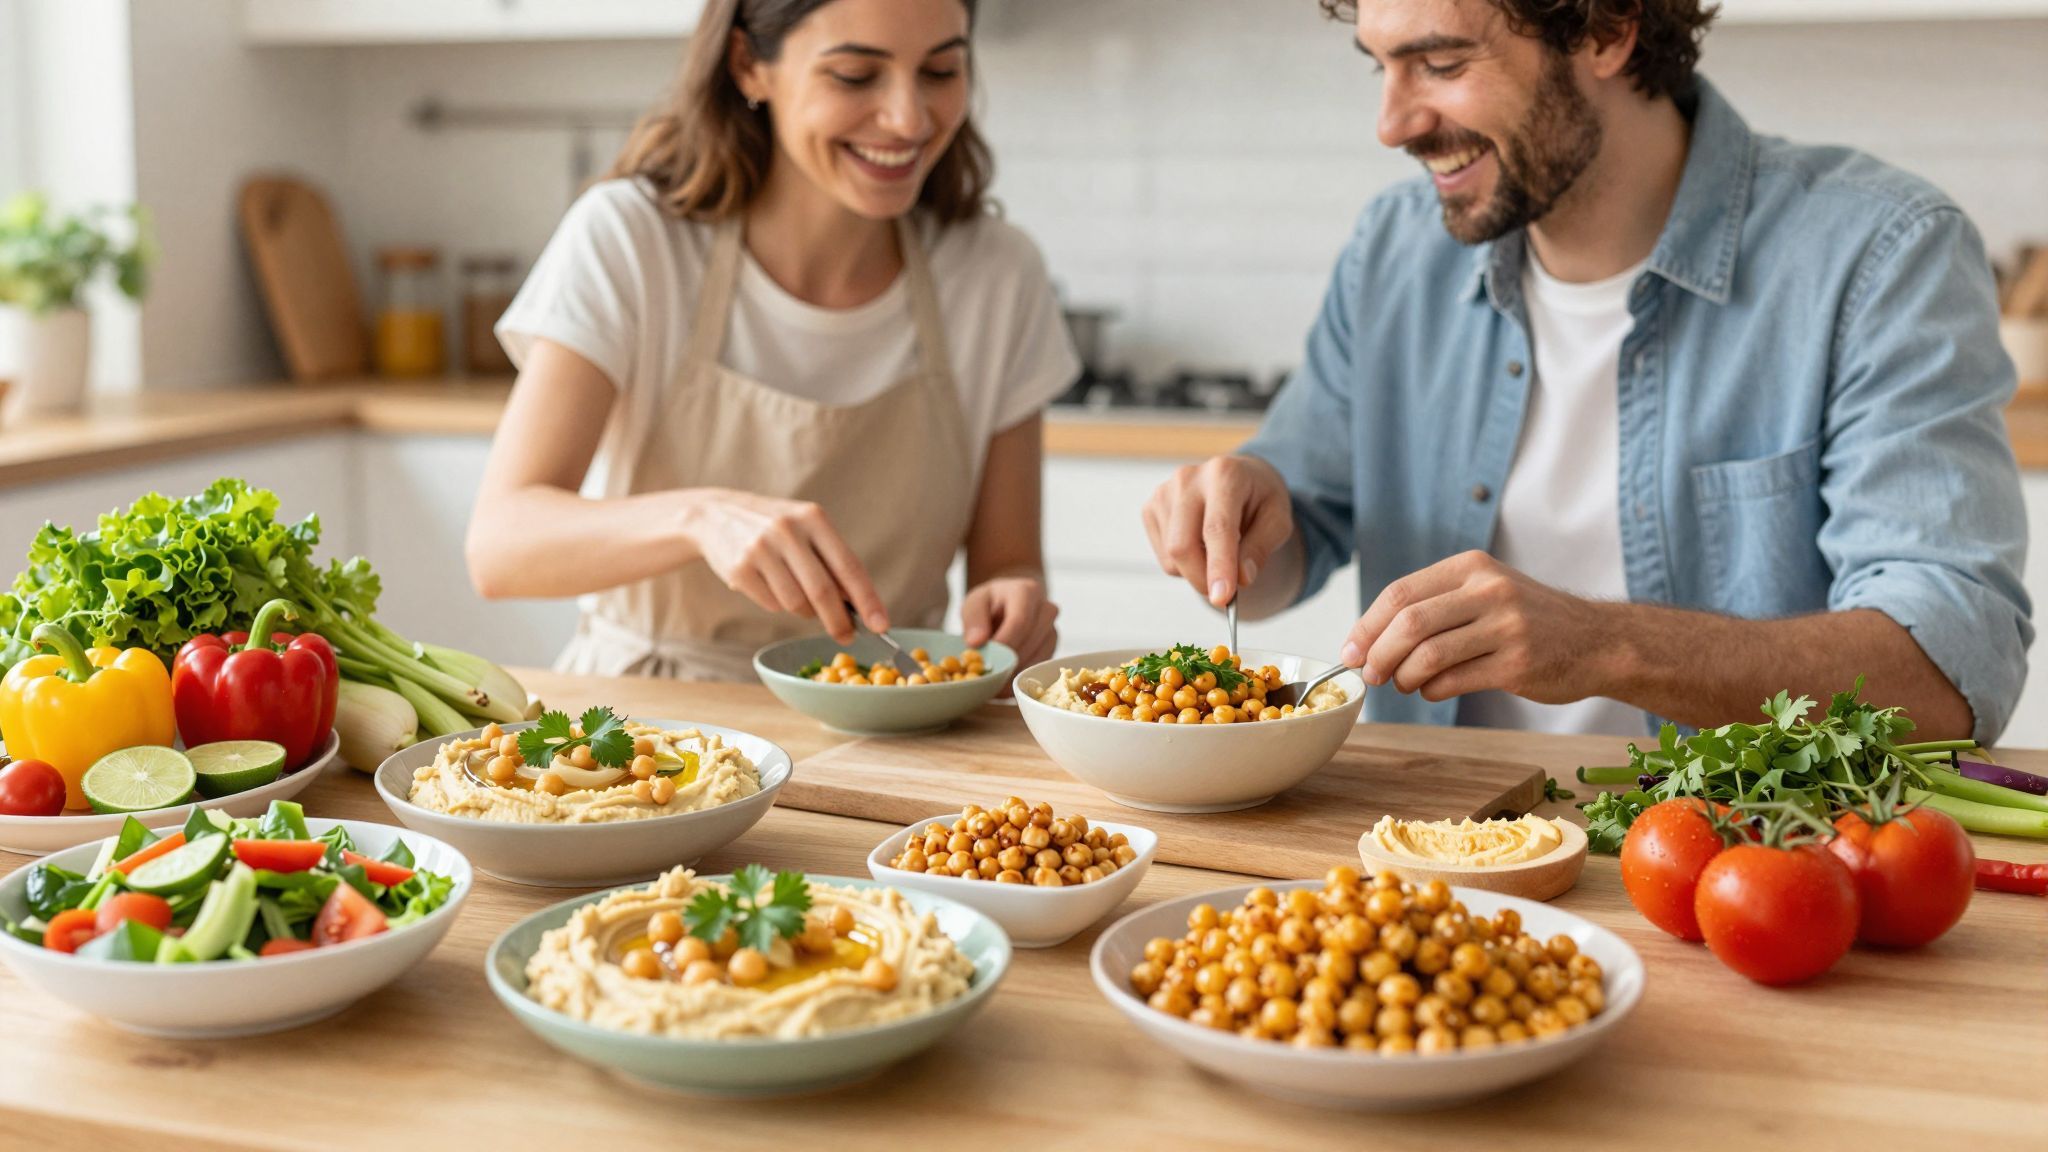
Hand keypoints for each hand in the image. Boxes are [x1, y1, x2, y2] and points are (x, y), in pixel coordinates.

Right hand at [679, 490, 886, 643]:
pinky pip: (771, 604)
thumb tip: (860, 606)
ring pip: (796, 603)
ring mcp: (760, 548)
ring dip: (804, 610)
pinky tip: (769, 584)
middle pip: (823, 592)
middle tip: (847, 636)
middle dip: (839, 621)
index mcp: (813, 518)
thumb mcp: (807, 530)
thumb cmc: (776, 528)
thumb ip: (833, 562)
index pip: (848, 566)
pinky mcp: (739, 568)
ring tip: (797, 594)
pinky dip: (777, 603)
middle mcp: (787, 530)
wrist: (716, 515)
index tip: (881, 625)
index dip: (868, 600)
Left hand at [960, 576, 1057, 679]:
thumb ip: (973, 620)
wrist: (1005, 606)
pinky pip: (1040, 666)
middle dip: (1009, 659)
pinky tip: (1006, 677)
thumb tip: (975, 642)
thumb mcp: (974, 604)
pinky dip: (1023, 675)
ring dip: (1016, 670)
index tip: (989, 658)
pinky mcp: (1052, 647)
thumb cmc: (989, 604)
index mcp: (1026, 592)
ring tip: (995, 676)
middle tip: (989, 671)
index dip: (1005, 643)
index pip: (1020, 621)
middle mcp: (1046, 609)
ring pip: (1039, 656)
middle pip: (1032, 640)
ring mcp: (1052, 629)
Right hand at [1142, 455, 1293, 607]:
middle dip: (1202, 578)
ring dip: (1197, 570)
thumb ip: (1261, 548)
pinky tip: (1200, 544)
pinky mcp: (1151, 507)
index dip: (1219, 565)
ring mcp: (1164, 492)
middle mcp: (1188, 478)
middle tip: (1225, 595)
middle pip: (1182, 545)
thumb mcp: (1278, 521)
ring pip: (1172, 555)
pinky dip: (1184, 564)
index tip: (1223, 597)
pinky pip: (1164, 555)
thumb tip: (1241, 578)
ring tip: (1219, 551)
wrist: (1239, 478)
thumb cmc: (1260, 499)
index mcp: (1225, 474)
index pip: (1217, 527)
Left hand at [1340, 551, 1621, 703]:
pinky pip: (1454, 681)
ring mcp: (1506, 627)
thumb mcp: (1486, 590)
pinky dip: (1431, 691)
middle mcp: (1489, 590)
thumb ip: (1434, 605)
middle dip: (1378, 654)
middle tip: (1369, 674)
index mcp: (1472, 567)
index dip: (1366, 625)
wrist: (1598, 641)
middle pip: (1409, 623)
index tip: (1350, 651)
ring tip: (1403, 684)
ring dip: (1403, 677)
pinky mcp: (1518, 664)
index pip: (1400, 593)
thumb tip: (1368, 640)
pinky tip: (1432, 691)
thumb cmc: (1529, 619)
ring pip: (1428, 654)